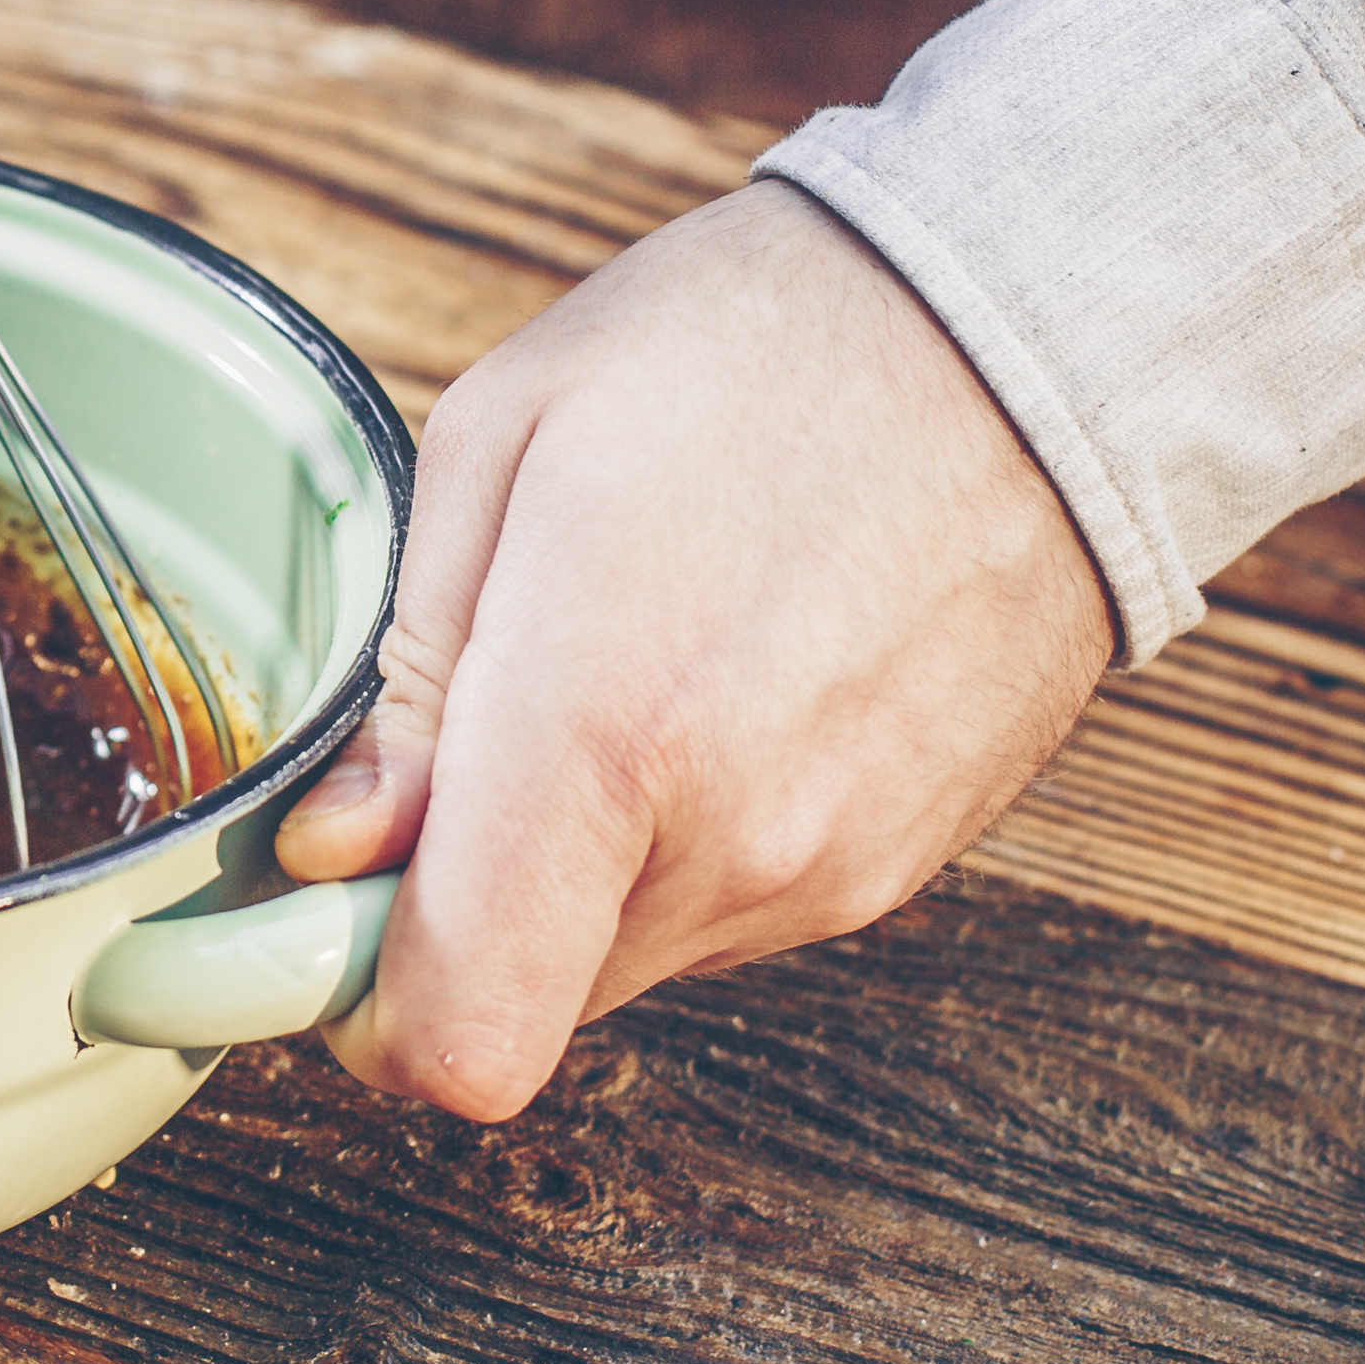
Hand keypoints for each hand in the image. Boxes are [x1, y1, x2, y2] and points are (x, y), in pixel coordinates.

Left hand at [275, 182, 1114, 1117]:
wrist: (1034, 328)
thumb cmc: (755, 348)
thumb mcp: (502, 447)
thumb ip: (402, 681)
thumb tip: (333, 849)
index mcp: (601, 733)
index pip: (457, 1036)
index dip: (362, 1004)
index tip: (331, 907)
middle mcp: (729, 841)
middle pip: (520, 1001)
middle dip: (458, 905)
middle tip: (467, 737)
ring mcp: (833, 869)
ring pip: (620, 959)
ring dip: (574, 867)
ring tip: (619, 671)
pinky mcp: (901, 866)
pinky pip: (730, 911)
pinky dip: (682, 842)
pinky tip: (712, 687)